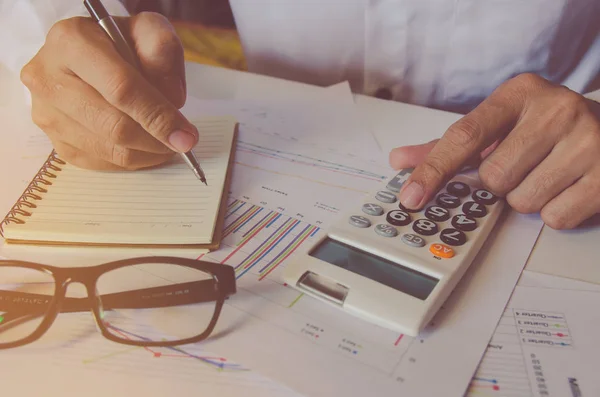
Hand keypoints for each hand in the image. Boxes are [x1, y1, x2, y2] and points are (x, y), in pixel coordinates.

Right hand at [20, 12, 196, 170]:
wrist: (87, 53)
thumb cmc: (120, 41)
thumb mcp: (149, 30)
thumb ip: (163, 56)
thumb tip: (172, 102)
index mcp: (71, 42)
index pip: (121, 88)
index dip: (158, 116)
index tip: (186, 136)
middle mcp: (48, 78)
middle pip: (114, 125)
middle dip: (156, 139)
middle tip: (182, 142)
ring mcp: (47, 114)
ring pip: (110, 150)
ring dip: (148, 152)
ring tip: (166, 140)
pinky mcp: (56, 141)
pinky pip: (102, 163)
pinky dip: (132, 160)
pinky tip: (145, 146)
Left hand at [390, 73, 599, 229]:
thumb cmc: (544, 129)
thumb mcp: (499, 126)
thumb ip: (450, 146)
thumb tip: (400, 160)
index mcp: (520, 93)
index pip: (464, 135)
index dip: (433, 170)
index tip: (411, 196)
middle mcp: (556, 110)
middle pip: (493, 177)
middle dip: (501, 183)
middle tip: (522, 165)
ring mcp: (588, 141)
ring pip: (522, 201)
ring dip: (527, 198)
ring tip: (547, 173)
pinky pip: (554, 217)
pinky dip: (554, 211)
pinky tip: (567, 186)